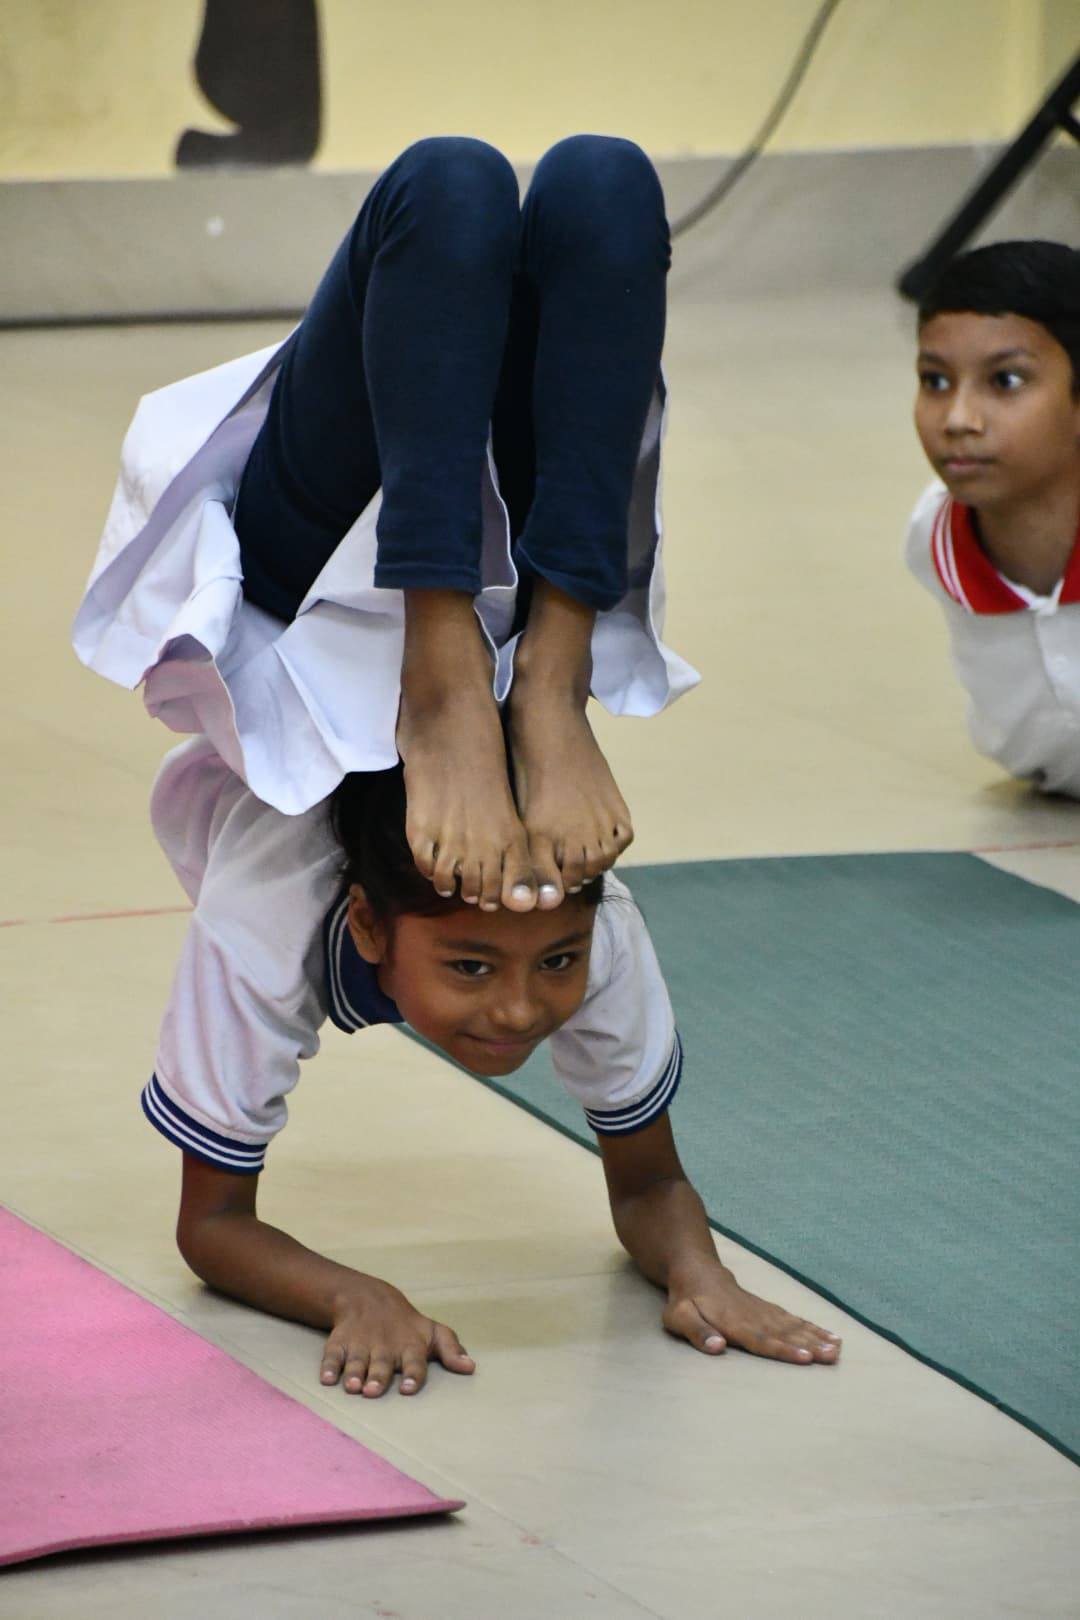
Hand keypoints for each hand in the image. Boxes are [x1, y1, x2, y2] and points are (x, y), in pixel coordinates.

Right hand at [319, 1275, 475, 1396]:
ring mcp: (360, 1344)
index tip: (408, 1389)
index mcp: (409, 1346)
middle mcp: (384, 1346)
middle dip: (377, 1378)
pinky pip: (332, 1355)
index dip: (411, 1376)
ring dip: (353, 1374)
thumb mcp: (433, 1332)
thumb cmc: (407, 1325)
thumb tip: (471, 1368)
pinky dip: (328, 1366)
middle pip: (381, 1364)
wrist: (369, 1299)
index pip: (414, 1362)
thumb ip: (451, 1349)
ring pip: (357, 1361)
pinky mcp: (339, 1344)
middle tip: (373, 1391)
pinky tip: (326, 1378)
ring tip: (352, 1387)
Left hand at [663, 1260, 840, 1364]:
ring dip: (816, 1337)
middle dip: (810, 1345)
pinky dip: (812, 1327)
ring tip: (838, 1348)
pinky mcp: (769, 1310)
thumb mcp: (679, 1316)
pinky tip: (830, 1335)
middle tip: (832, 1356)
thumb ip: (697, 1331)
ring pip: (793, 1325)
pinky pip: (793, 1319)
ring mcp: (763, 1311)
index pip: (761, 1339)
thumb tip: (717, 1347)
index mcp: (733, 1321)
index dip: (784, 1350)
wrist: (698, 1271)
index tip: (807, 1358)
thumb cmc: (686, 1300)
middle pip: (784, 1333)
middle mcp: (753, 1316)